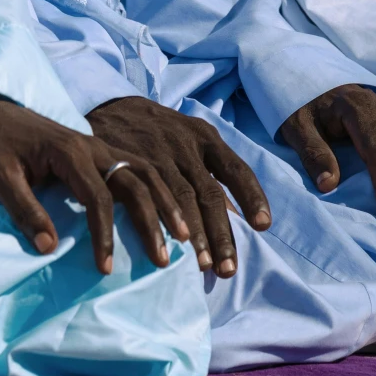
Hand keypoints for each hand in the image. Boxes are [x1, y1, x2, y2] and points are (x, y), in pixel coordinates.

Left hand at [0, 83, 180, 274]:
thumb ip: (24, 210)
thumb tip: (48, 248)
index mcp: (69, 151)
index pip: (98, 197)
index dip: (105, 234)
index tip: (106, 267)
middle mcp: (92, 146)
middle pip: (135, 183)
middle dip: (152, 222)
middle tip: (163, 259)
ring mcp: (98, 146)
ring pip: (145, 173)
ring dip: (165, 204)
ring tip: (182, 237)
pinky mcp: (98, 150)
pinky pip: (137, 168)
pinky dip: (158, 190)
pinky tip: (168, 212)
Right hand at [87, 96, 268, 277]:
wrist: (111, 107)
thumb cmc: (159, 133)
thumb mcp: (189, 142)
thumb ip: (210, 175)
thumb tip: (238, 219)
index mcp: (205, 138)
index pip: (236, 169)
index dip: (252, 197)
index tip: (263, 226)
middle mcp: (186, 144)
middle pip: (210, 192)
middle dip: (222, 233)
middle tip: (228, 268)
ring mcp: (158, 153)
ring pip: (183, 198)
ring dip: (195, 234)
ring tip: (203, 265)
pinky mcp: (131, 161)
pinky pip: (151, 197)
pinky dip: (161, 223)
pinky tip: (166, 245)